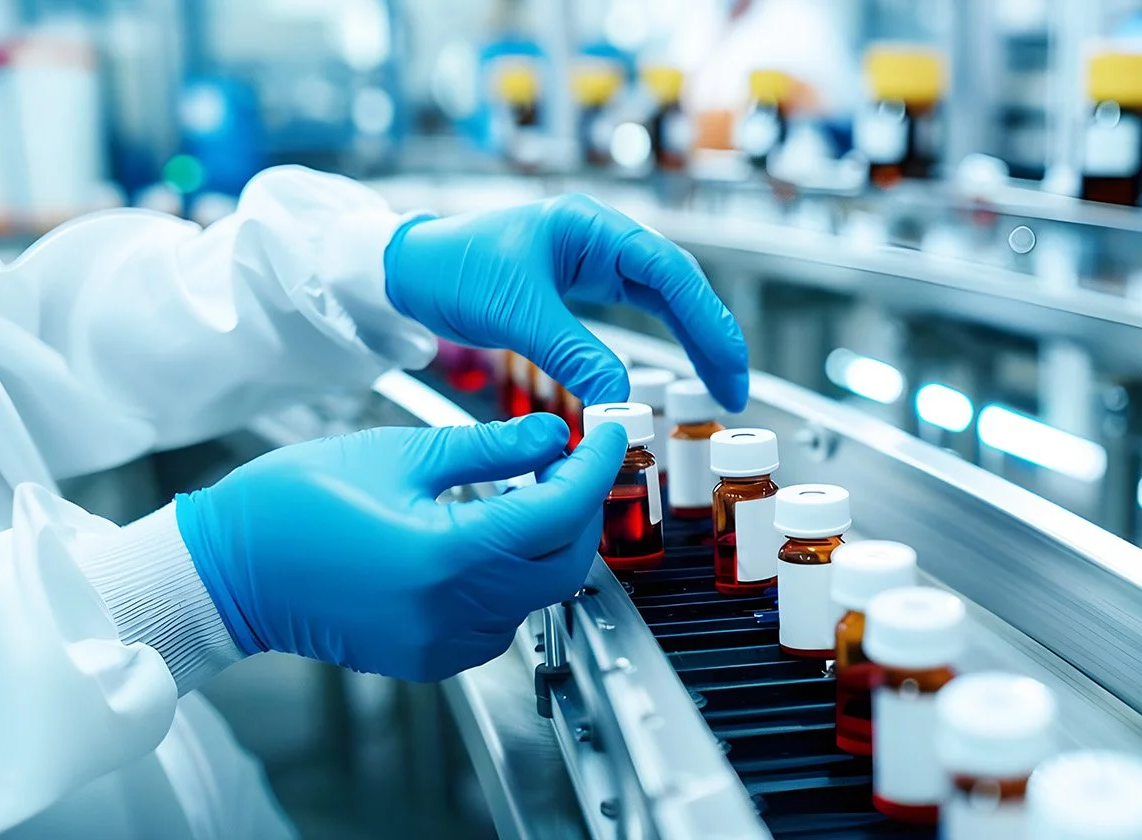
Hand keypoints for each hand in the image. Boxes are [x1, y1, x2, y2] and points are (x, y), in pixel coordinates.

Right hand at [175, 414, 627, 680]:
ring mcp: (443, 643)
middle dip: (580, 510)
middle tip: (578, 461)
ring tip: (533, 490)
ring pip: (537, 595)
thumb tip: (552, 437)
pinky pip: (502, 619)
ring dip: (549, 544)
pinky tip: (496, 537)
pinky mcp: (431, 657)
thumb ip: (491, 450)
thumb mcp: (400, 453)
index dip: (594, 471)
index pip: (557, 514)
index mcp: (445, 556)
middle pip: (563, 564)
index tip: (609, 438)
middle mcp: (452, 612)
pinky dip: (515, 577)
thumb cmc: (293, 506)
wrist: (228, 571)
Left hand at [383, 194, 748, 410]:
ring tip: (720, 386)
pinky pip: (641, 312)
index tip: (726, 369)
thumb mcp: (516, 314)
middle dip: (712, 337)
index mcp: (590, 227)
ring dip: (695, 341)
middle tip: (735, 389)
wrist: (406, 270)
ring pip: (666, 300)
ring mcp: (595, 260)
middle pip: (679, 286)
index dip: (706, 323)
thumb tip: (619, 402)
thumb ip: (573, 355)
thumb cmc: (450, 270)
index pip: (668, 272)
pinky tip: (682, 368)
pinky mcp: (583, 285)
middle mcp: (601, 238)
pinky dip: (664, 341)